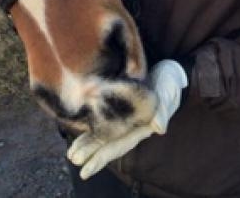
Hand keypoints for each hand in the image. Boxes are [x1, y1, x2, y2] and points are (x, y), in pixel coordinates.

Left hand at [66, 59, 188, 179]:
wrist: (165, 68)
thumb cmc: (168, 81)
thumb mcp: (168, 90)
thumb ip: (164, 109)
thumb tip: (158, 128)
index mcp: (142, 126)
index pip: (121, 145)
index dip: (103, 156)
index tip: (86, 170)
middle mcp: (130, 127)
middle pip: (108, 144)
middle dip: (91, 153)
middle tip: (74, 159)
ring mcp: (122, 120)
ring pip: (101, 136)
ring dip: (86, 145)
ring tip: (71, 155)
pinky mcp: (116, 110)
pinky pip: (99, 123)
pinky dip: (87, 130)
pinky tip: (75, 139)